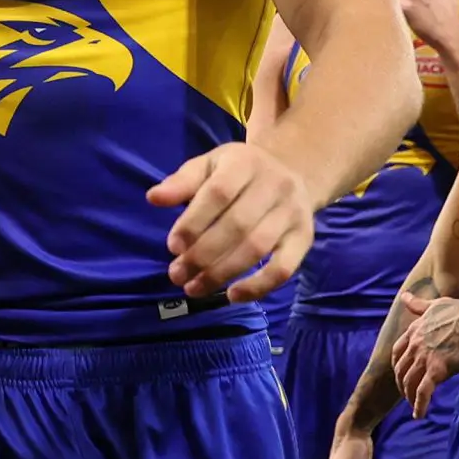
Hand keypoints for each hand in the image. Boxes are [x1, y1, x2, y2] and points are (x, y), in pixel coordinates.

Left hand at [147, 141, 314, 300]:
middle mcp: (275, 186)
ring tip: (194, 288)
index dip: (194, 222)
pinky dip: (258, 286)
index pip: (218, 193)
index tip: (173, 246)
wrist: (291, 171)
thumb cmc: (239, 172)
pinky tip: (232, 296)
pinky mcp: (304, 238)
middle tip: (177, 275)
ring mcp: (293, 213)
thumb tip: (154, 198)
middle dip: (202, 255)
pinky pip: (284, 268)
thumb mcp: (210, 165)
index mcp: (246, 162)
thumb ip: (182, 182)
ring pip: (257, 248)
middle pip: (237, 225)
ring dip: (222, 273)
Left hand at [392, 292, 458, 413]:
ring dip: (409, 397)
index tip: (401, 373)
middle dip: (401, 383)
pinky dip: (419, 405)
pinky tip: (419, 414)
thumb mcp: (434, 305)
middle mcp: (415, 346)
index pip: (397, 352)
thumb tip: (404, 296)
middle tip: (406, 393)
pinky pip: (423, 393)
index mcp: (413, 331)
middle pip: (401, 370)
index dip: (397, 365)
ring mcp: (424, 358)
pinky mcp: (437, 370)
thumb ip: (417, 305)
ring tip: (413, 405)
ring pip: (409, 383)